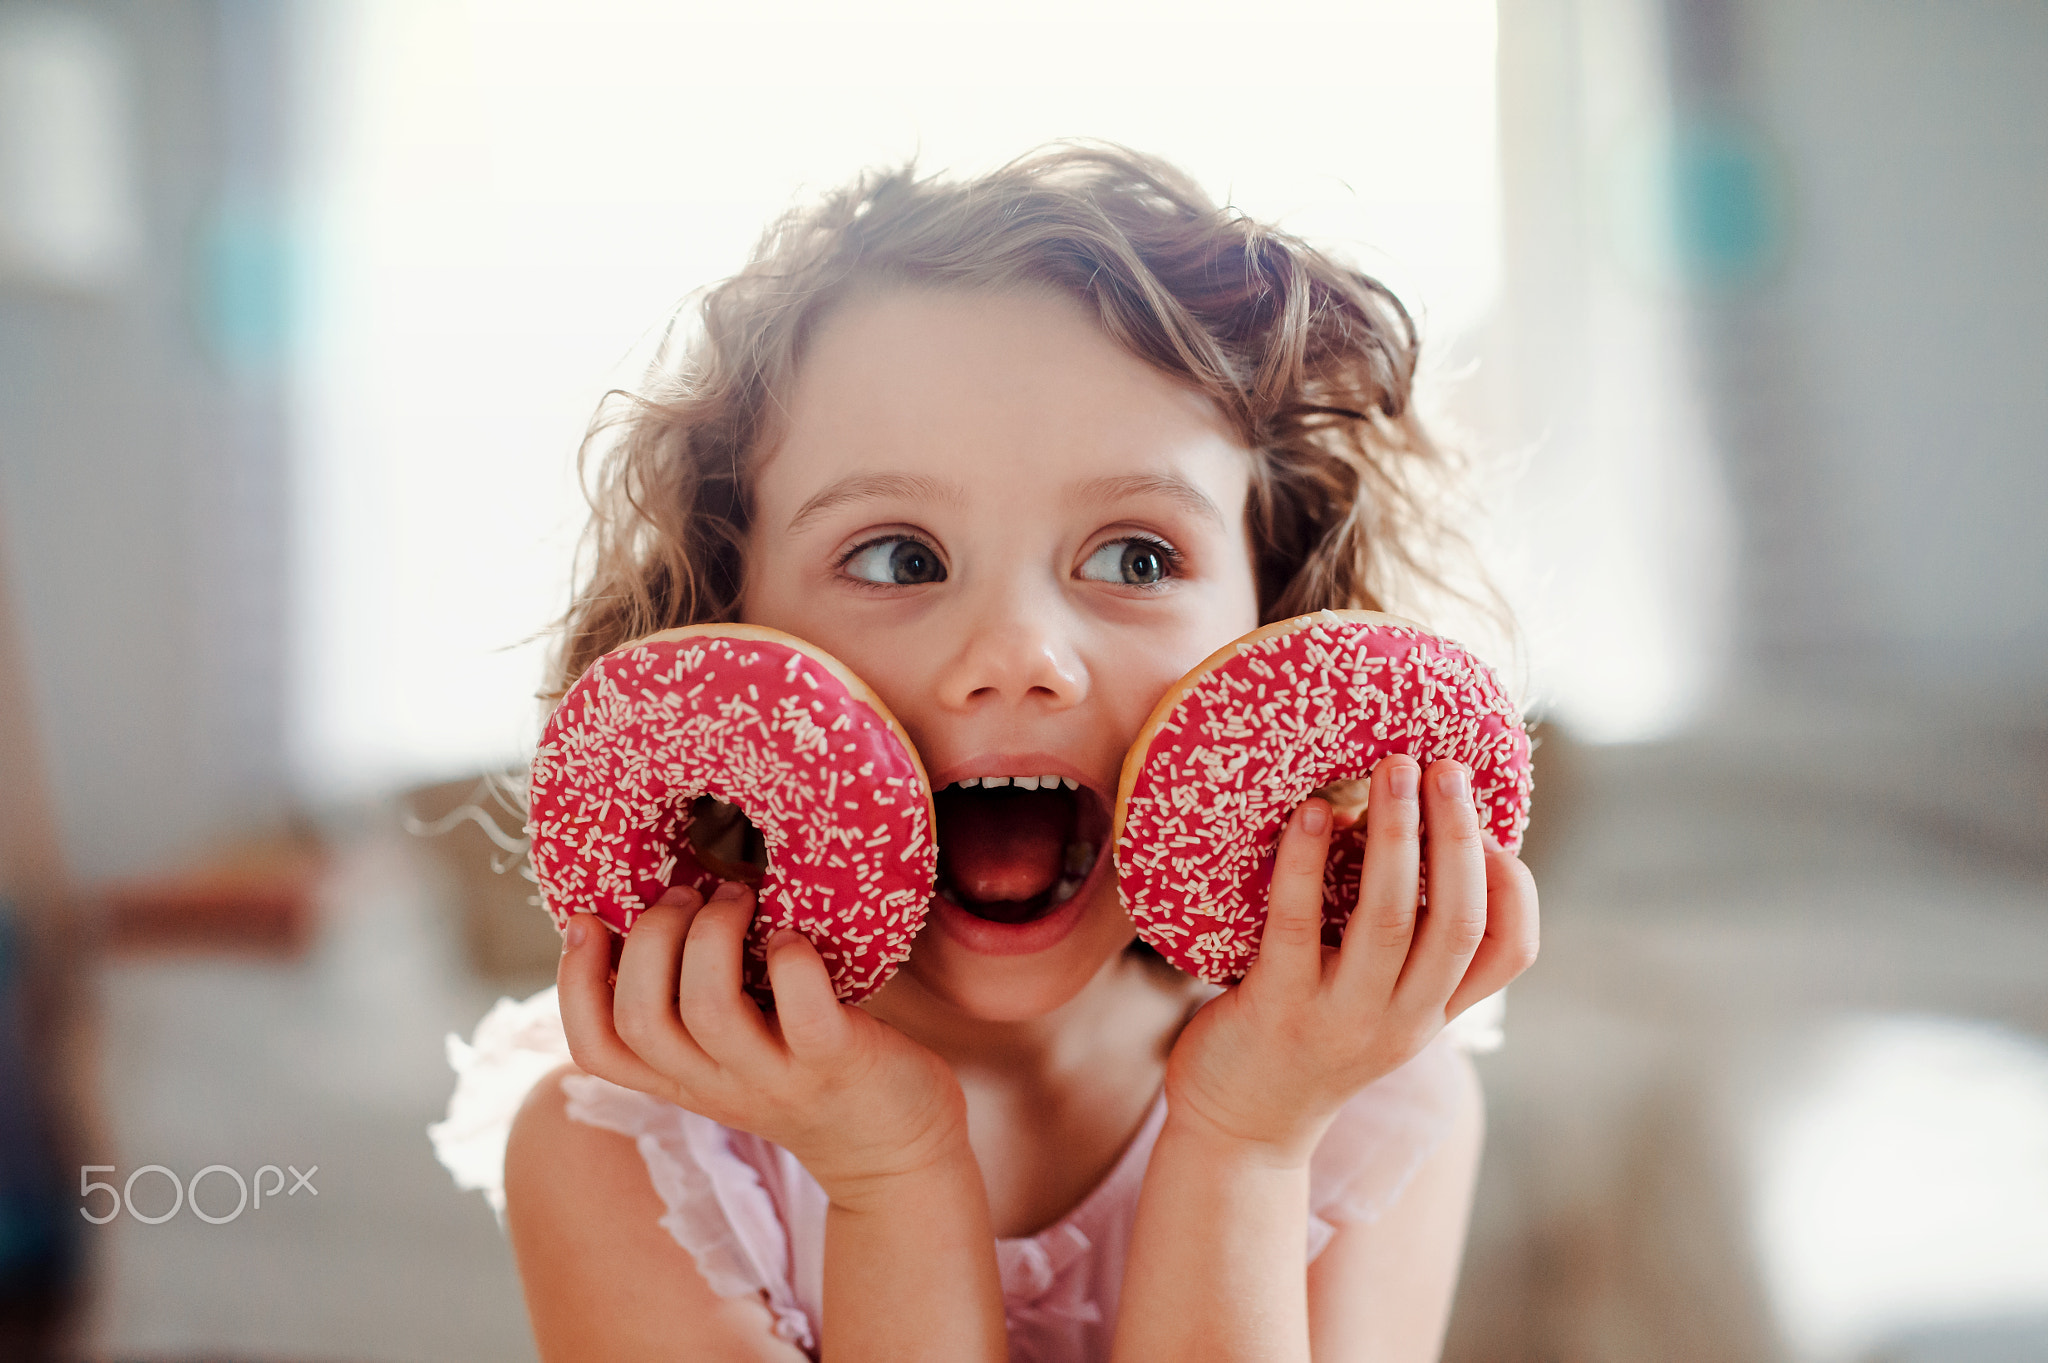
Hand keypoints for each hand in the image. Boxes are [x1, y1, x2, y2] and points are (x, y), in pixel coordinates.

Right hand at [556, 881, 969, 1207]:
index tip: (585, 921)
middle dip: (649, 939)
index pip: (595, 1048)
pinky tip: (792, 937)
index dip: (572, 985)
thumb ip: (693, 1001)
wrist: (896, 1149)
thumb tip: (656, 903)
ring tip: (738, 896)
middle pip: (639, 1019)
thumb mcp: (735, 1050)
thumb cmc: (809, 1070)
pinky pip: (802, 1010)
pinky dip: (791, 960)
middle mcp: (717, 1084)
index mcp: (682, 1078)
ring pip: (708, 1010)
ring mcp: (775, 1077)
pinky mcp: (836, 1062)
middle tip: (687, 894)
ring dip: (713, 935)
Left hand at [1162, 756, 1538, 1163]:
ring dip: (1397, 833)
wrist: (1239, 1131)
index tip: (1490, 826)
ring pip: (1391, 917)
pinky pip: (1297, 923)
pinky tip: (1310, 814)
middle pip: (1459, 920)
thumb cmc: (1306, 1043)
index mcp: (1433, 1013)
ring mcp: (1343, 1017)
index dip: (1514, 883)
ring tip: (1393, 767)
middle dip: (1457, 833)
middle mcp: (1402, 1019)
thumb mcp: (1379, 1007)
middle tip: (1444, 765)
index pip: (1511, 950)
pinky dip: (1306, 860)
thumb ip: (1409, 948)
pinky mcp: (1278, 1008)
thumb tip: (1425, 836)